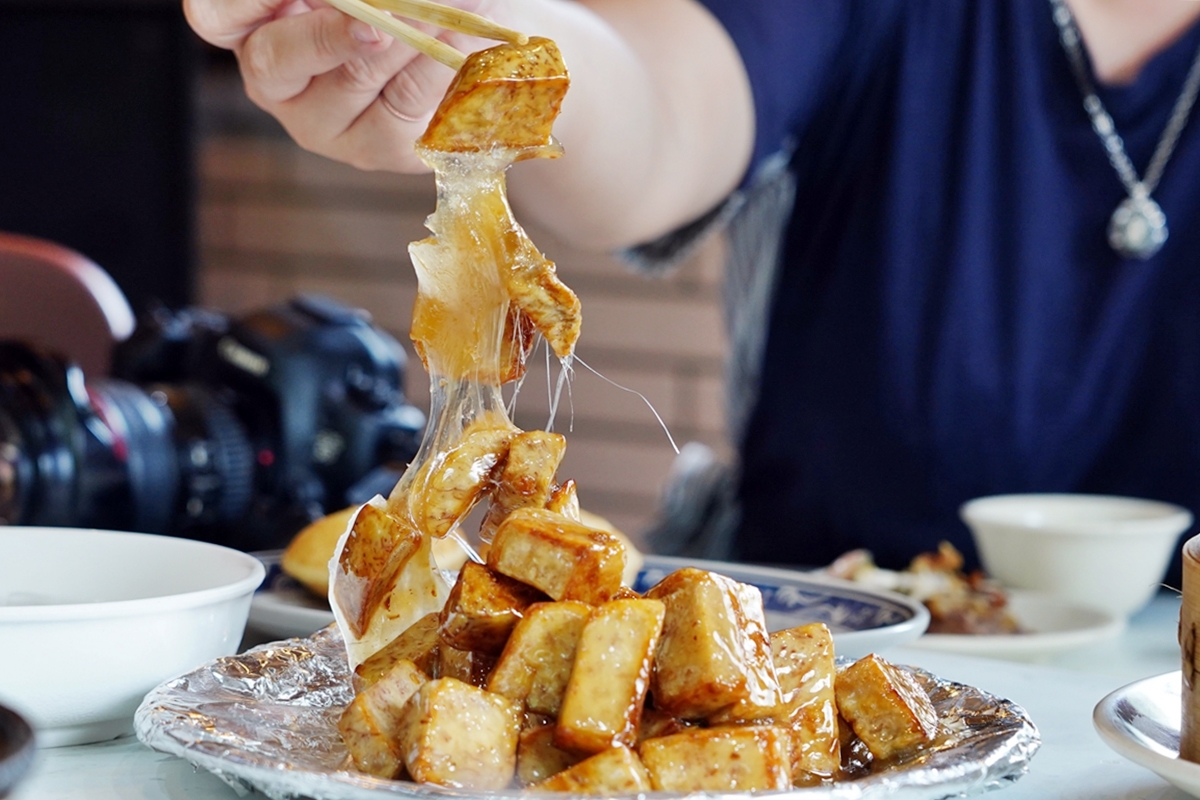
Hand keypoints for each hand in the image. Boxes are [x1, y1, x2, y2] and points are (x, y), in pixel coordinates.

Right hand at [184, 0, 505, 171]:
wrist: (467, 28)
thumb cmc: (403, 2)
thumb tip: (362, 3)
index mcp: (253, 27)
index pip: (215, 17)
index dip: (244, 3)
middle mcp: (279, 82)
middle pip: (276, 59)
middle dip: (328, 34)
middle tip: (374, 24)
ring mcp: (325, 123)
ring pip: (352, 78)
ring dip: (403, 37)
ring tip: (444, 11)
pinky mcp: (379, 149)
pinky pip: (406, 105)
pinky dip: (438, 66)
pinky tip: (463, 42)